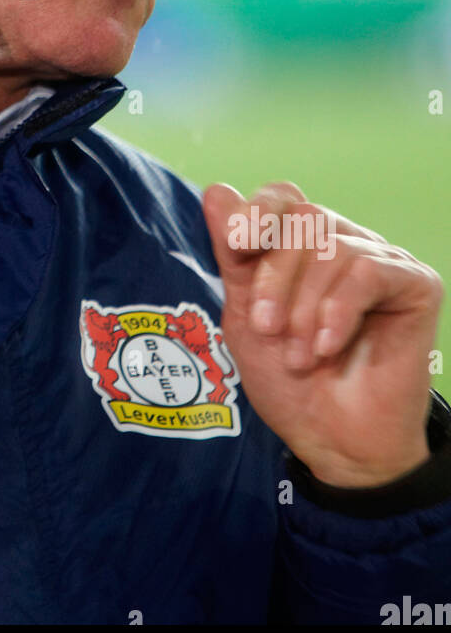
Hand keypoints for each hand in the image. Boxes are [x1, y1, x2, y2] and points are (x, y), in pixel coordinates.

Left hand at [202, 181, 441, 487]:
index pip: (282, 197)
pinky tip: (328, 346)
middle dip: (275, 276)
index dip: (257, 212)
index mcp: (302, 246)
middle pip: (302, 219)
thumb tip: (217, 190)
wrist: (334, 442)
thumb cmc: (289, 381)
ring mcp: (381, 261)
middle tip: (266, 328)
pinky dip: (338, 311)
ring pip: (332, 245)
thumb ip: (233, 254)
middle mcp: (343, 244)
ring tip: (299, 355)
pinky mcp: (415, 284)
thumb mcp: (245, 315)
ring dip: (304, 305)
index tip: (237, 245)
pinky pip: (369, 271)